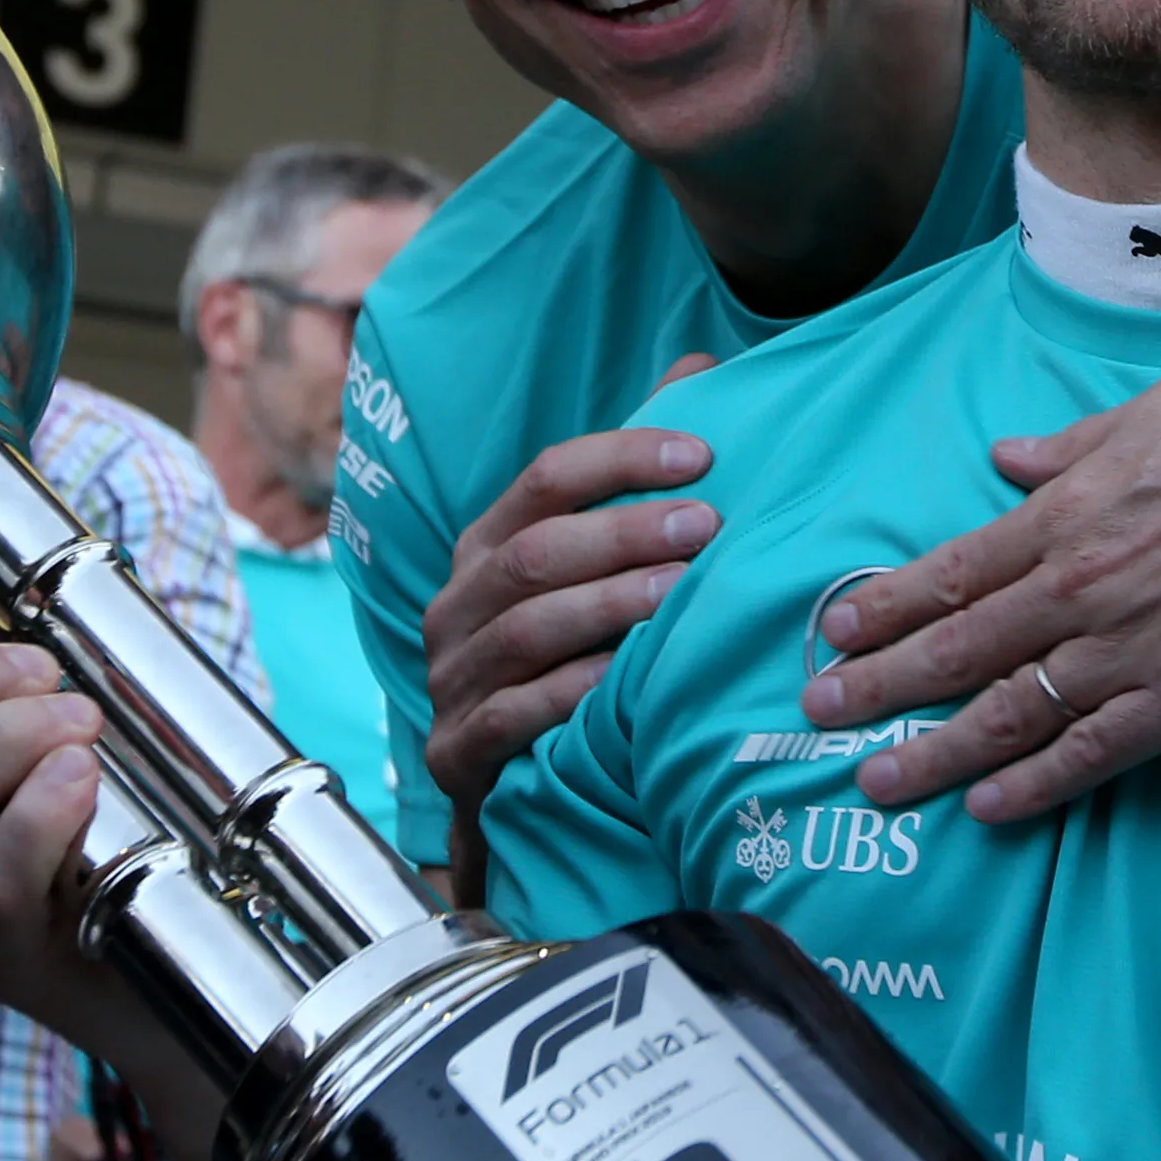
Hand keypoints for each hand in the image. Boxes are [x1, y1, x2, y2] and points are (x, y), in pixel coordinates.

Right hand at [0, 592, 138, 1050]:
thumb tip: (25, 630)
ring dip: (7, 739)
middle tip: (45, 673)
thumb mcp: (53, 771)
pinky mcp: (2, 965)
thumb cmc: (116, 856)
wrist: (171, 993)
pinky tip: (81, 777)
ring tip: (80, 721)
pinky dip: (37, 814)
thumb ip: (20, 709)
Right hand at [423, 359, 721, 875]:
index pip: (544, 477)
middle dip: (624, 533)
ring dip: (608, 606)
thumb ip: (635, 477)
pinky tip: (628, 680)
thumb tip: (698, 368)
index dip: (620, 458)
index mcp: (486, 548)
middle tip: (708, 525)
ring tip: (682, 592)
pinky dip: (572, 692)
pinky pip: (513, 715)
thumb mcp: (593, 567)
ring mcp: (452, 680)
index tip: (701, 454)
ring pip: (527, 629)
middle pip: (536, 551)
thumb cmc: (569, 657)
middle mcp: (457, 606)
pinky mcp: (458, 753)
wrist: (511, 792)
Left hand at [799, 331, 1160, 820]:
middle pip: (959, 647)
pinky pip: (1092, 753)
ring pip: (1009, 710)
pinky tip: (987, 807)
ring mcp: (1129, 648)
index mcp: (1065, 515)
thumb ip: (1068, 450)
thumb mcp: (1145, 417)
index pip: (953, 572)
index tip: (834, 633)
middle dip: (880, 685)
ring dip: (934, 750)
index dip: (887, 608)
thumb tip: (1006, 458)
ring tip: (874, 779)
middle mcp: (1079, 586)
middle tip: (818, 713)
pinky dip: (1034, 784)